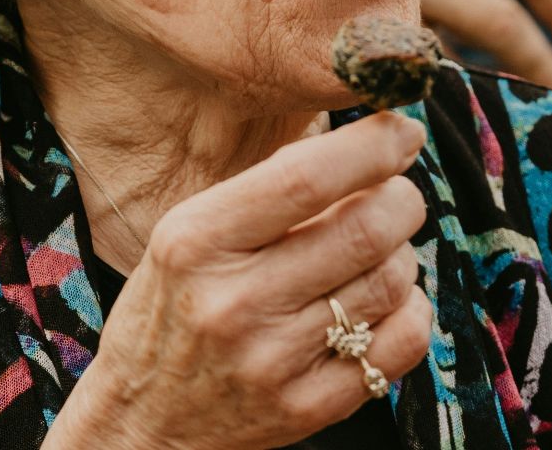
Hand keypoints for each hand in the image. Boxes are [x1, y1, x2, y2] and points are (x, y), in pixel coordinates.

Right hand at [45, 113, 432, 449]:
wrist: (141, 422)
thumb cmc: (170, 311)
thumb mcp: (186, 235)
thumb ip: (266, 193)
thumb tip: (367, 145)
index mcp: (196, 242)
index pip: (305, 178)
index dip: (372, 147)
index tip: (401, 130)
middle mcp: (233, 300)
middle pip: (365, 228)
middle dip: (402, 199)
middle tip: (397, 196)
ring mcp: (273, 360)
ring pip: (392, 281)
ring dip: (401, 254)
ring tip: (378, 253)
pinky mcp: (309, 407)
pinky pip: (402, 342)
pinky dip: (411, 309)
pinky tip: (385, 302)